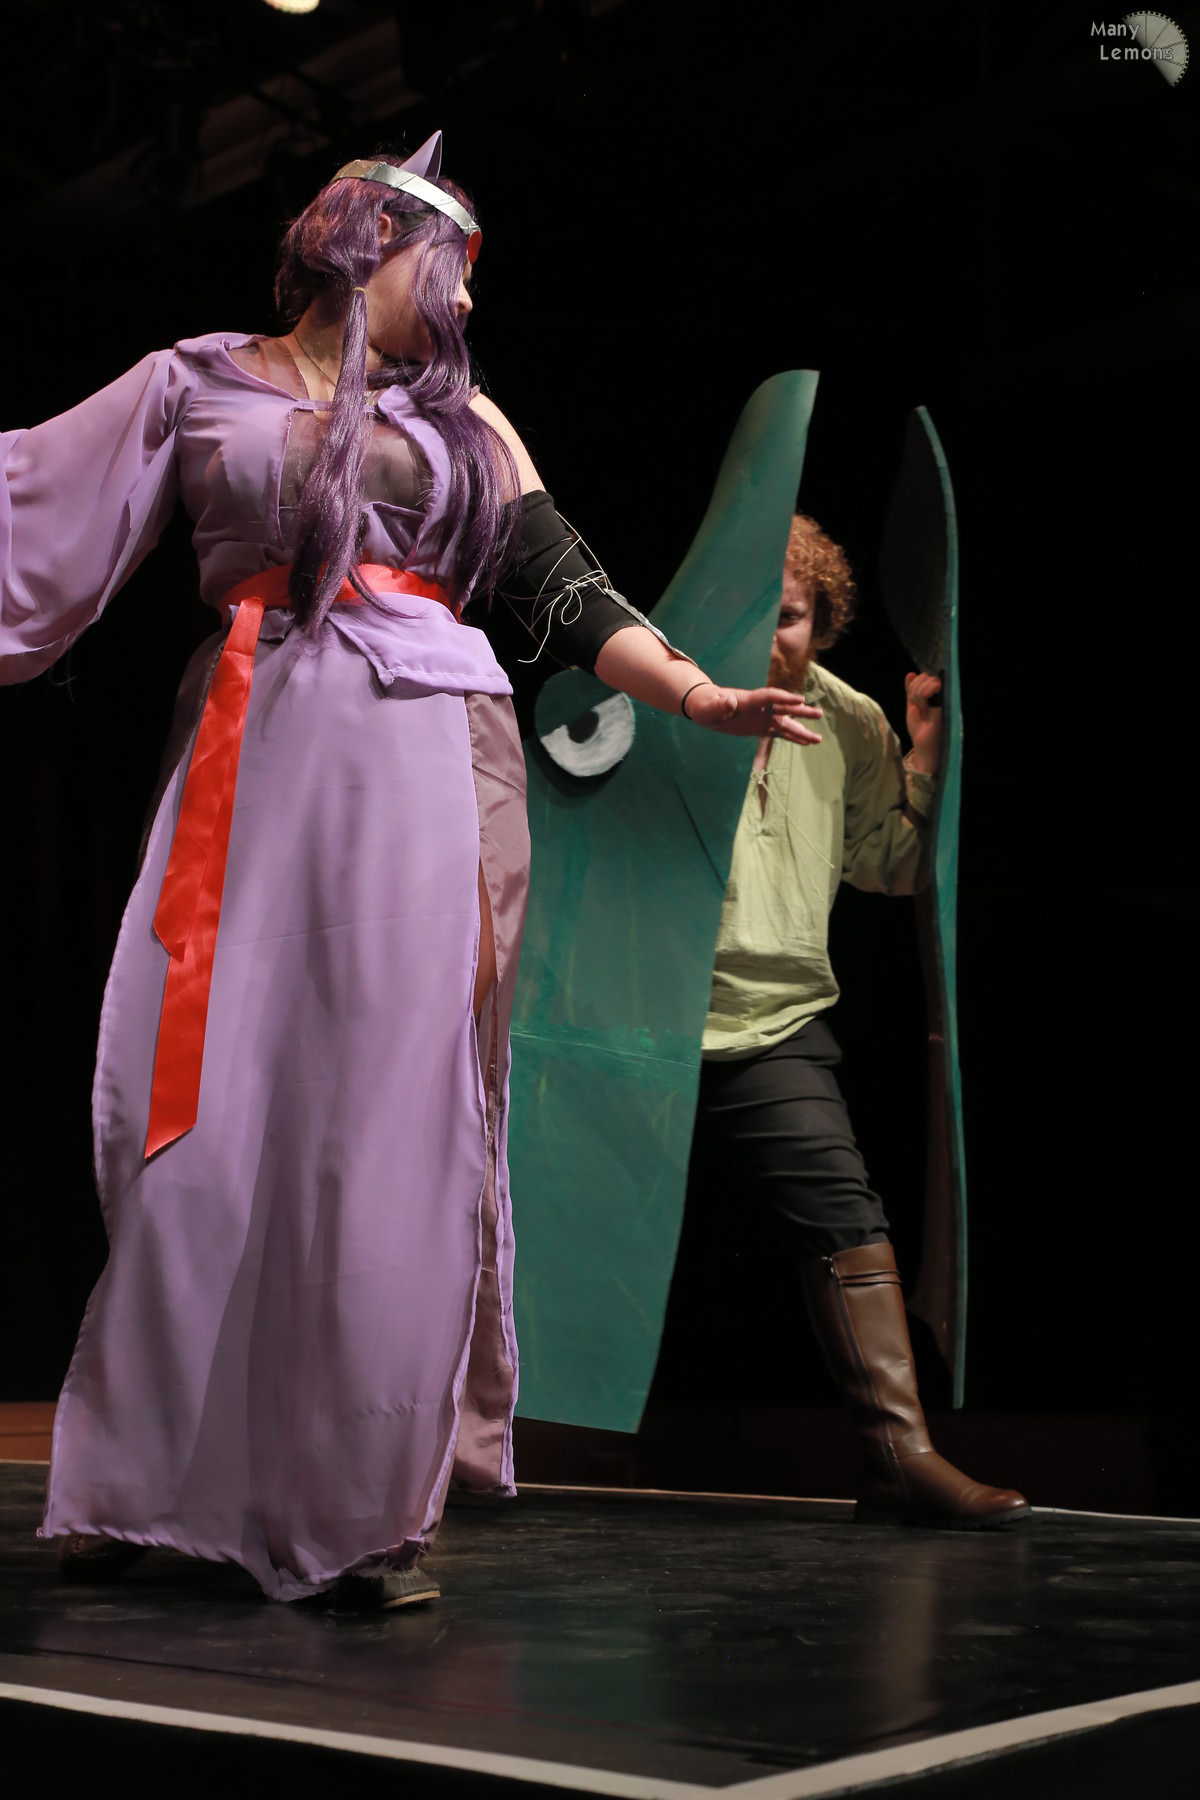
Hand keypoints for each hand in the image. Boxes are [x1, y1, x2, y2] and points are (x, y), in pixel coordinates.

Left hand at [685, 683, 821, 743]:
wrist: (705, 707)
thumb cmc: (705, 705)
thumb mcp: (708, 706)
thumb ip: (719, 704)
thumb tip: (730, 702)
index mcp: (748, 700)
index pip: (769, 697)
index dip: (784, 699)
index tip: (801, 700)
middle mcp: (759, 708)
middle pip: (784, 708)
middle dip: (801, 712)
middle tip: (819, 714)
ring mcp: (761, 717)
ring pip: (785, 723)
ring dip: (801, 730)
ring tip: (818, 739)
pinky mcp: (760, 727)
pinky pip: (779, 733)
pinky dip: (792, 738)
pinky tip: (806, 743)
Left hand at [905, 672, 942, 773]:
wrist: (924, 746)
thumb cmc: (920, 729)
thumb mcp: (912, 707)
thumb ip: (911, 691)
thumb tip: (910, 674)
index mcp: (932, 695)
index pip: (924, 677)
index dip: (915, 684)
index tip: (912, 700)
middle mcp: (939, 695)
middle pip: (925, 677)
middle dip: (916, 689)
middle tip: (917, 706)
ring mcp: (943, 698)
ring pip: (929, 681)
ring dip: (918, 693)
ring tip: (920, 708)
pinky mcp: (945, 704)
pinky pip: (935, 688)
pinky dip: (925, 691)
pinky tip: (923, 702)